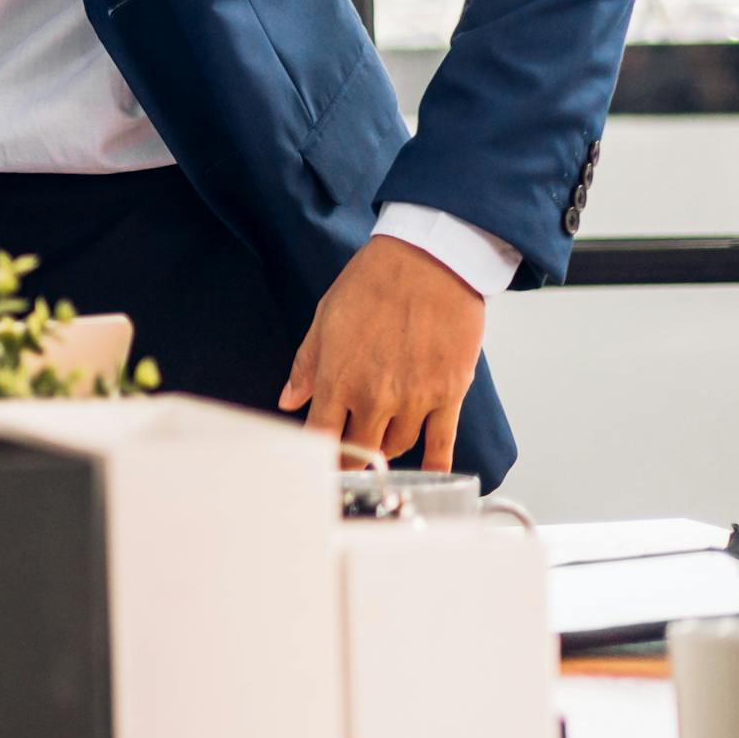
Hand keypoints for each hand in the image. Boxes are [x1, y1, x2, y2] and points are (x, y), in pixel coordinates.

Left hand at [280, 234, 488, 471]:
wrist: (429, 262)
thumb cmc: (373, 283)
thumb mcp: (324, 319)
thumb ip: (306, 366)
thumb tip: (289, 401)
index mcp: (339, 379)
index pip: (321, 437)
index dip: (317, 457)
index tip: (315, 463)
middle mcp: (376, 397)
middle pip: (360, 450)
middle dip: (351, 459)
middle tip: (349, 461)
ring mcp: (415, 399)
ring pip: (397, 447)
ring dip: (386, 450)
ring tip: (380, 446)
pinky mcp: (449, 394)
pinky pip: (442, 442)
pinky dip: (435, 464)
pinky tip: (429, 475)